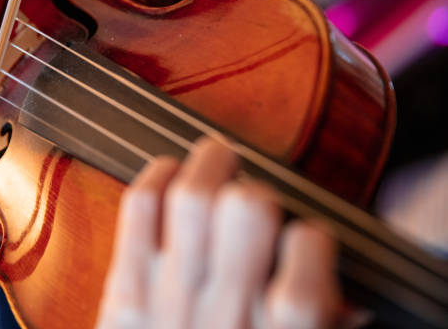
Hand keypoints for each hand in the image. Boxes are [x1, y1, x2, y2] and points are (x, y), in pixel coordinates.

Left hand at [96, 137, 349, 328]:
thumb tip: (348, 299)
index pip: (310, 247)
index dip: (310, 233)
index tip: (303, 238)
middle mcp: (226, 310)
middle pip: (247, 208)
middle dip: (253, 190)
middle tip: (250, 191)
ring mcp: (169, 297)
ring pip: (191, 198)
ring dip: (207, 166)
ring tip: (213, 163)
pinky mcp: (126, 290)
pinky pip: (139, 210)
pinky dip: (154, 177)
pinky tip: (167, 174)